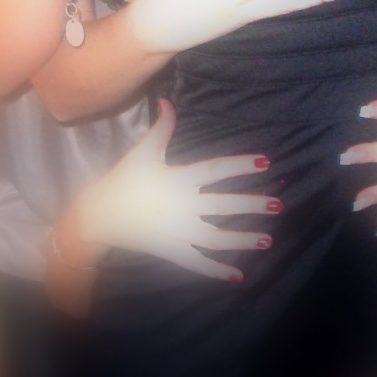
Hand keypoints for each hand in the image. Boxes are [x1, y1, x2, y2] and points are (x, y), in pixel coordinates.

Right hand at [68, 98, 280, 282]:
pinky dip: (217, 270)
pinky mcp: (172, 250)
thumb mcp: (142, 151)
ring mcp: (178, 232)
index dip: (240, 165)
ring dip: (243, 239)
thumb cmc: (123, 180)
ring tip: (268, 240)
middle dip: (251, 205)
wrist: (99, 215)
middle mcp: (183, 206)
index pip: (216, 170)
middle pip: (224, 205)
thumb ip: (160, 127)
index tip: (265, 163)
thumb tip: (167, 100)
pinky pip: (198, 262)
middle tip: (278, 205)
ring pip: (217, 237)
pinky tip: (238, 276)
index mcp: (179, 179)